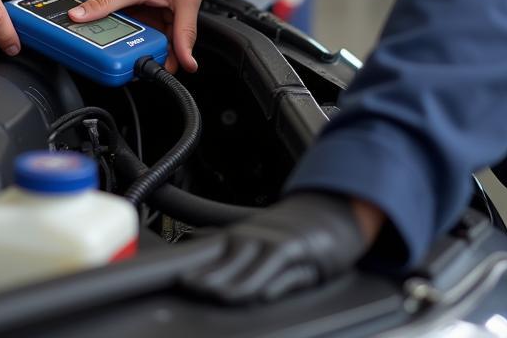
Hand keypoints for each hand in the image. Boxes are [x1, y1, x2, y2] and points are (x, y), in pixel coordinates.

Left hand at [183, 192, 378, 303]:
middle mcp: (254, 237)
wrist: (329, 212)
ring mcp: (276, 244)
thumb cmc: (291, 233)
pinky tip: (262, 291)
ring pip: (252, 270)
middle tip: (188, 286)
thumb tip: (192, 240)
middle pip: (226, 261)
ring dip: (234, 284)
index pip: (210, 252)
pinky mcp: (299, 252)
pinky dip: (273, 282)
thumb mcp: (257, 236)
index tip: (177, 278)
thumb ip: (226, 243)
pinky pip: (284, 271)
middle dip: (207, 277)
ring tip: (217, 293)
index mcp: (240, 236)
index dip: (193, 265)